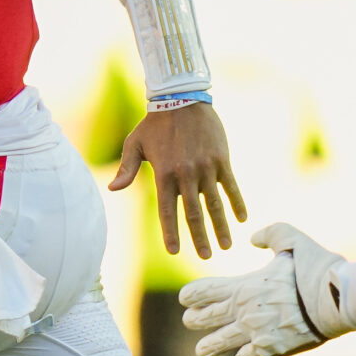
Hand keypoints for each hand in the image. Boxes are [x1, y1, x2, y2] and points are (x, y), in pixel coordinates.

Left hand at [109, 102, 245, 258]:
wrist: (182, 98)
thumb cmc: (154, 123)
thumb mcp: (135, 144)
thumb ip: (126, 169)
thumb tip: (113, 189)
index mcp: (163, 174)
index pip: (168, 211)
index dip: (171, 232)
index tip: (174, 251)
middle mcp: (185, 174)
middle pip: (194, 213)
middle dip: (200, 237)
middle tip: (205, 257)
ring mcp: (206, 167)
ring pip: (215, 203)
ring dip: (221, 226)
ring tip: (226, 246)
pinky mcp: (221, 159)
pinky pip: (231, 185)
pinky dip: (237, 202)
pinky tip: (243, 218)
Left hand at [179, 222, 348, 355]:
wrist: (337, 300)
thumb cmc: (317, 268)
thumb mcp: (292, 240)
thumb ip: (270, 234)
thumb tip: (254, 238)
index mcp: (244, 286)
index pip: (205, 291)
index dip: (191, 295)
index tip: (184, 299)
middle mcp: (243, 312)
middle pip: (205, 319)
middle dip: (194, 320)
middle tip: (190, 320)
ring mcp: (255, 333)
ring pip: (219, 344)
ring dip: (208, 347)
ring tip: (201, 351)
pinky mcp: (271, 350)